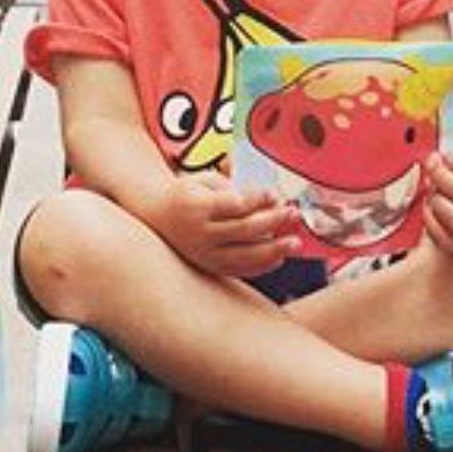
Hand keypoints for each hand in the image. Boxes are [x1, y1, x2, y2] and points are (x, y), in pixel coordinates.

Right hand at [151, 171, 299, 280]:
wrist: (157, 216)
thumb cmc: (186, 194)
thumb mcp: (203, 180)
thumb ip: (234, 187)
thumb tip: (270, 200)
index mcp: (197, 207)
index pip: (236, 204)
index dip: (259, 199)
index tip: (276, 195)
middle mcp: (199, 233)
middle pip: (244, 230)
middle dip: (273, 221)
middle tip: (293, 213)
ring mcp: (204, 253)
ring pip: (245, 256)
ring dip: (274, 250)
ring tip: (295, 243)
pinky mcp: (208, 266)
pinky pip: (240, 271)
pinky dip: (261, 266)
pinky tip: (279, 258)